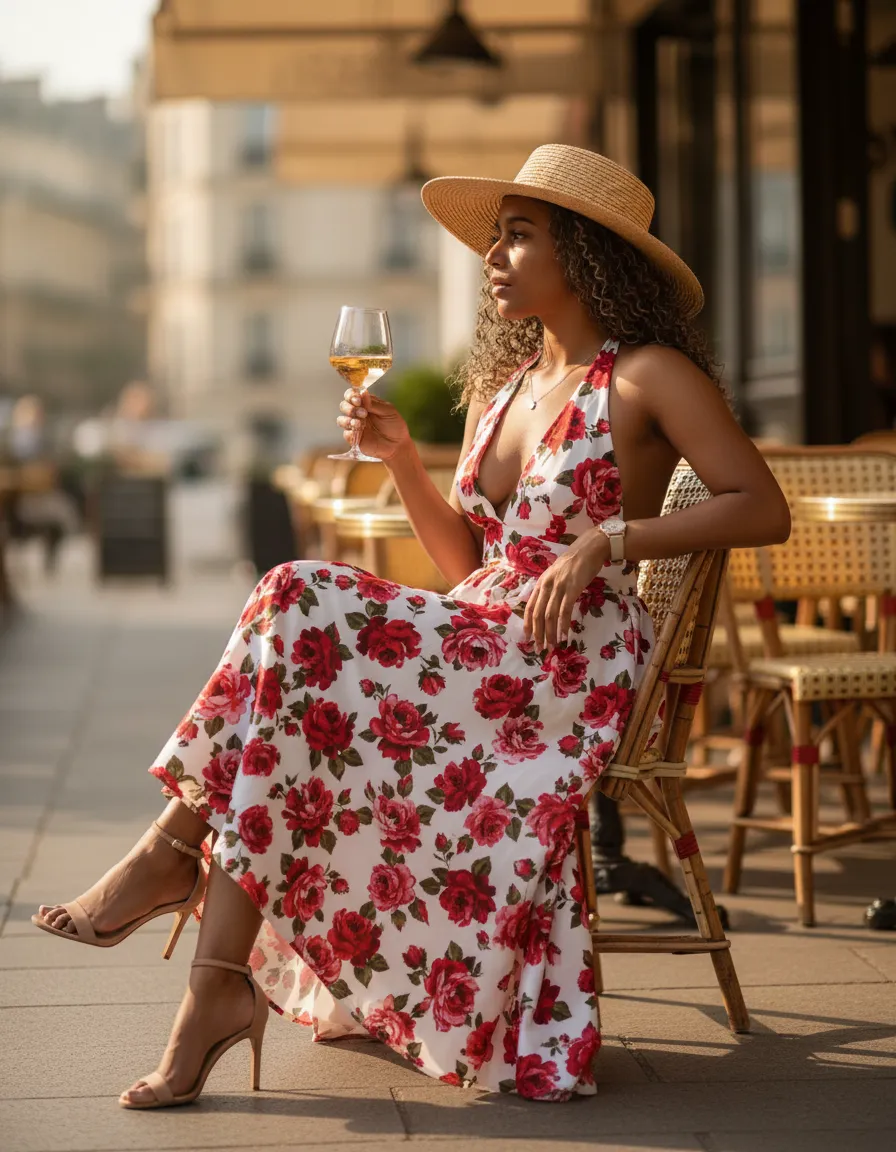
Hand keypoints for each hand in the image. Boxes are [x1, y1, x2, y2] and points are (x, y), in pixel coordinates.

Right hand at [337, 388, 410, 461]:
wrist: (397, 445)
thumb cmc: (395, 426)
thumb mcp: (389, 411)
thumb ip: (375, 403)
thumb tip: (362, 393)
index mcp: (365, 404)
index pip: (352, 395)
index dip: (351, 395)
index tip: (357, 400)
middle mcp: (358, 413)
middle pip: (343, 406)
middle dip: (349, 408)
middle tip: (363, 413)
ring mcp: (355, 426)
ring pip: (341, 419)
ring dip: (347, 419)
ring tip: (360, 423)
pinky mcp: (354, 438)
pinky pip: (346, 433)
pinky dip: (350, 431)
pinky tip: (359, 431)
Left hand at [523, 529, 609, 651]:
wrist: (589, 548)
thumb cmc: (575, 562)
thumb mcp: (556, 575)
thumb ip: (550, 589)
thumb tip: (547, 607)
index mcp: (541, 583)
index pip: (529, 607)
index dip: (527, 624)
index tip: (527, 638)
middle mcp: (546, 585)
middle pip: (538, 614)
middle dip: (538, 634)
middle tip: (540, 649)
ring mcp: (559, 587)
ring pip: (550, 616)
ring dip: (550, 634)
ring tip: (552, 647)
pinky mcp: (572, 589)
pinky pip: (565, 611)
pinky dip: (563, 626)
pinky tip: (564, 636)